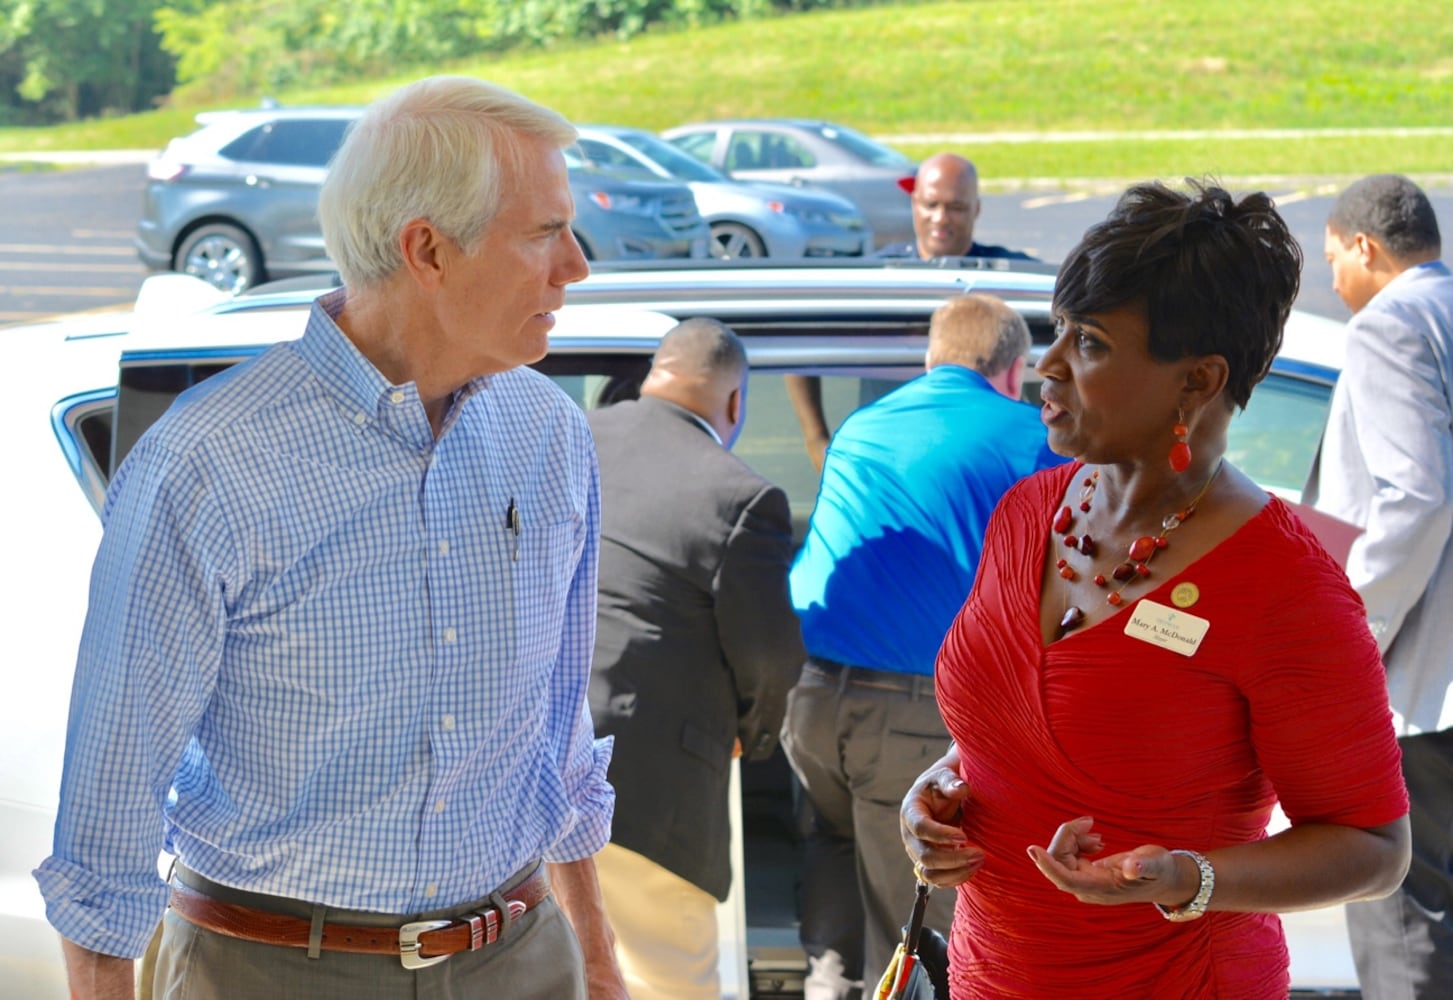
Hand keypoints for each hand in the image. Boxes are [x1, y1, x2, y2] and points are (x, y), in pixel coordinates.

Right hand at [900, 761, 983, 887]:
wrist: (937, 797)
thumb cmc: (942, 785)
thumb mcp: (944, 776)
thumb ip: (951, 781)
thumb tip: (962, 788)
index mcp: (910, 811)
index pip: (920, 828)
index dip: (941, 835)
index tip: (964, 836)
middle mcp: (909, 835)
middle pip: (926, 856)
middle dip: (954, 858)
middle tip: (979, 853)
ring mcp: (917, 852)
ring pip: (930, 874)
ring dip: (956, 872)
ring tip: (979, 861)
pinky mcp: (927, 864)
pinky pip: (938, 880)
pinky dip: (956, 878)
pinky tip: (973, 868)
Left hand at [1026, 816, 1188, 906]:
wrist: (1162, 878)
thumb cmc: (1159, 870)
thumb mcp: (1156, 864)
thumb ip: (1143, 865)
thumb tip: (1130, 868)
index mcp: (1101, 888)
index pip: (1065, 879)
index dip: (1048, 865)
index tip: (1033, 849)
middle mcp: (1088, 888)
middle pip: (1060, 862)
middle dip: (1068, 837)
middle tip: (1089, 822)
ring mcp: (1084, 882)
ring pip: (1061, 857)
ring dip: (1073, 839)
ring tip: (1096, 833)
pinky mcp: (1084, 874)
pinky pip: (1067, 856)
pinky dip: (1076, 843)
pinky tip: (1094, 840)